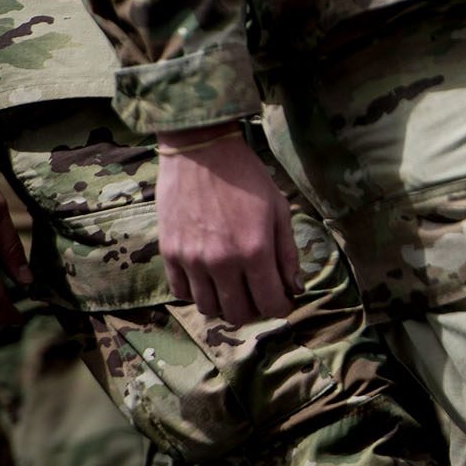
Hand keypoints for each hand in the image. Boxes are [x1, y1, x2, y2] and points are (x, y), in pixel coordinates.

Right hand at [156, 125, 298, 325]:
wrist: (201, 150)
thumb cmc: (246, 177)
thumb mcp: (279, 209)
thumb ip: (287, 253)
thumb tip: (295, 288)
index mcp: (255, 250)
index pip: (271, 304)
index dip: (280, 307)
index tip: (280, 299)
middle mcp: (222, 262)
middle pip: (238, 314)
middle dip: (253, 309)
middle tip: (255, 293)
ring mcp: (192, 260)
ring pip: (208, 308)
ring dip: (223, 304)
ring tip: (230, 286)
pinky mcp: (170, 253)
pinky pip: (181, 292)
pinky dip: (196, 292)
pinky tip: (206, 278)